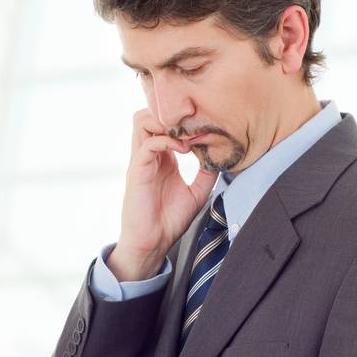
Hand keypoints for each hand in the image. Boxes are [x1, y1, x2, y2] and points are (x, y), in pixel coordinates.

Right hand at [112, 108, 217, 280]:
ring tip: (186, 137)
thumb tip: (219, 156)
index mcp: (162, 158)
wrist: (153, 242)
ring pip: (142, 121)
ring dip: (165, 122)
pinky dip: (167, 141)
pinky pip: (147, 144)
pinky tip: (184, 150)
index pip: (164, 124)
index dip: (183, 120)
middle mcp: (149, 155)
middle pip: (149, 114)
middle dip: (170, 114)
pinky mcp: (137, 170)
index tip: (205, 127)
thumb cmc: (170, 220)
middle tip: (193, 125)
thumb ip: (206, 173)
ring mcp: (141, 161)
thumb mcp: (197, 193)